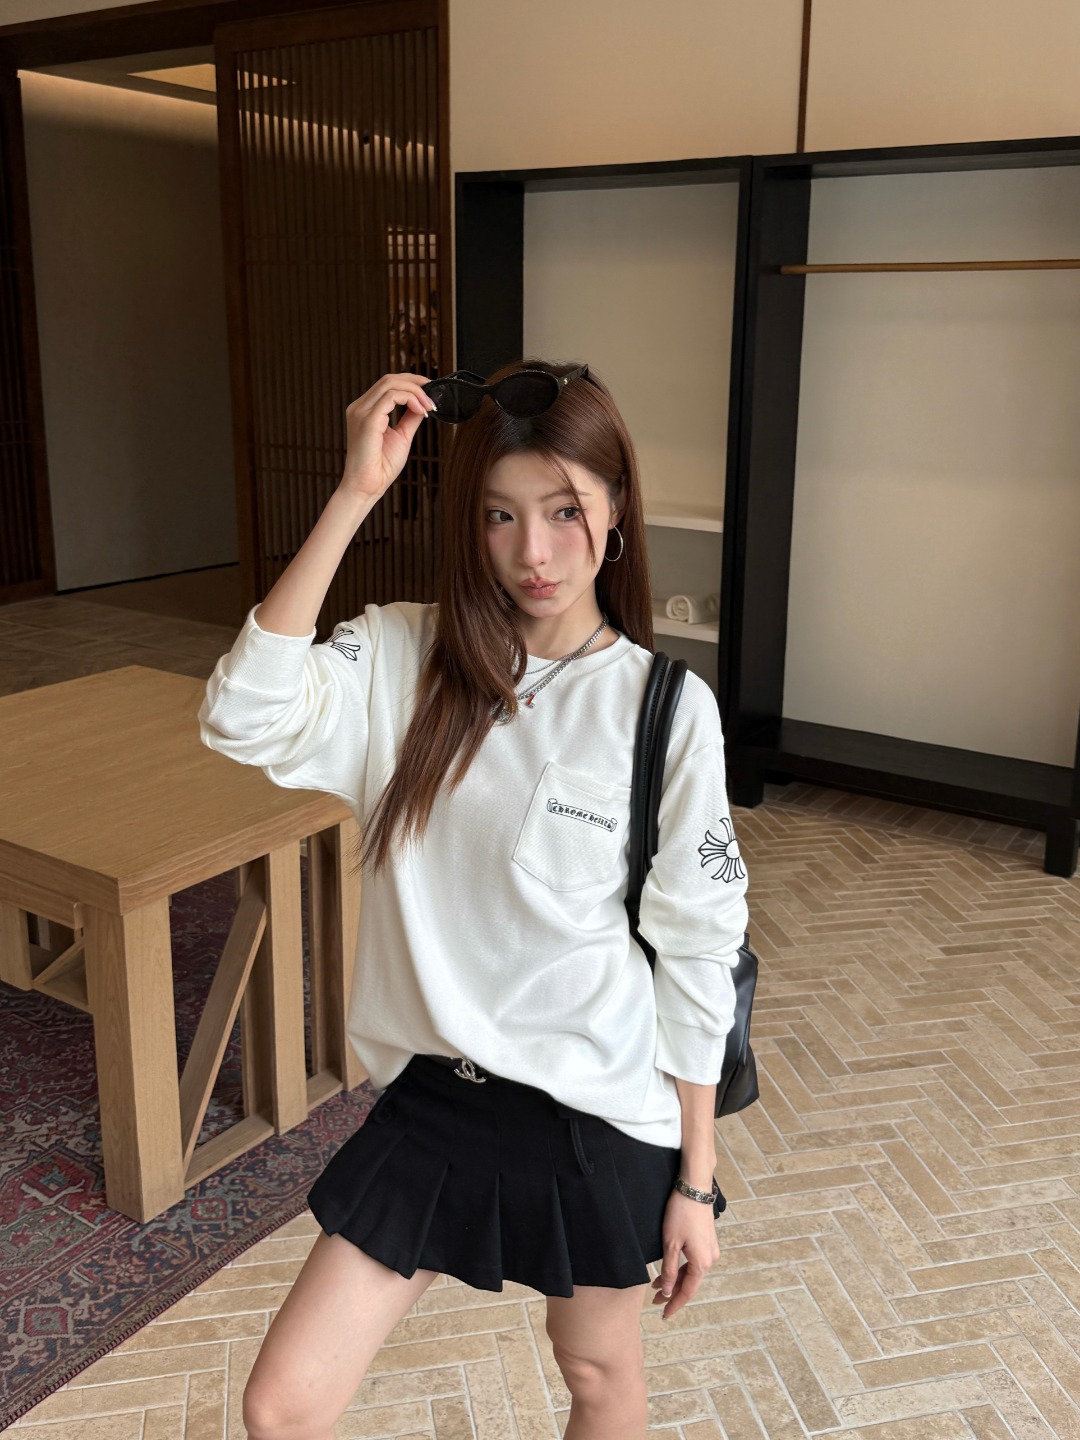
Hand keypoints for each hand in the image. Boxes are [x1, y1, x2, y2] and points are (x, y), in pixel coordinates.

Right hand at [338, 372, 436, 501]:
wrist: (368, 487)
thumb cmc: (380, 467)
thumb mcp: (402, 436)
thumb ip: (410, 418)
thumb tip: (422, 404)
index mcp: (365, 410)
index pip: (387, 385)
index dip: (411, 384)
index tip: (429, 394)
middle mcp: (360, 408)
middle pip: (389, 379)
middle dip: (415, 382)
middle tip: (433, 394)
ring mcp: (361, 412)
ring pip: (391, 384)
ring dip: (415, 391)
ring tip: (429, 406)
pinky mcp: (367, 419)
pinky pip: (391, 397)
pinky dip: (410, 399)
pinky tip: (421, 411)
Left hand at [650, 1187, 720, 1319]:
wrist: (694, 1189)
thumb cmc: (681, 1214)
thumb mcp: (670, 1244)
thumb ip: (668, 1270)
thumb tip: (667, 1291)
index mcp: (702, 1263)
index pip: (687, 1292)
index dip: (674, 1304)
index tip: (664, 1314)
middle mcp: (710, 1259)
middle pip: (689, 1283)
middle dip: (672, 1292)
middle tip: (655, 1301)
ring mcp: (710, 1250)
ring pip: (691, 1272)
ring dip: (675, 1279)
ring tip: (656, 1285)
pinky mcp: (707, 1240)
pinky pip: (694, 1261)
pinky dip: (681, 1268)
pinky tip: (670, 1268)